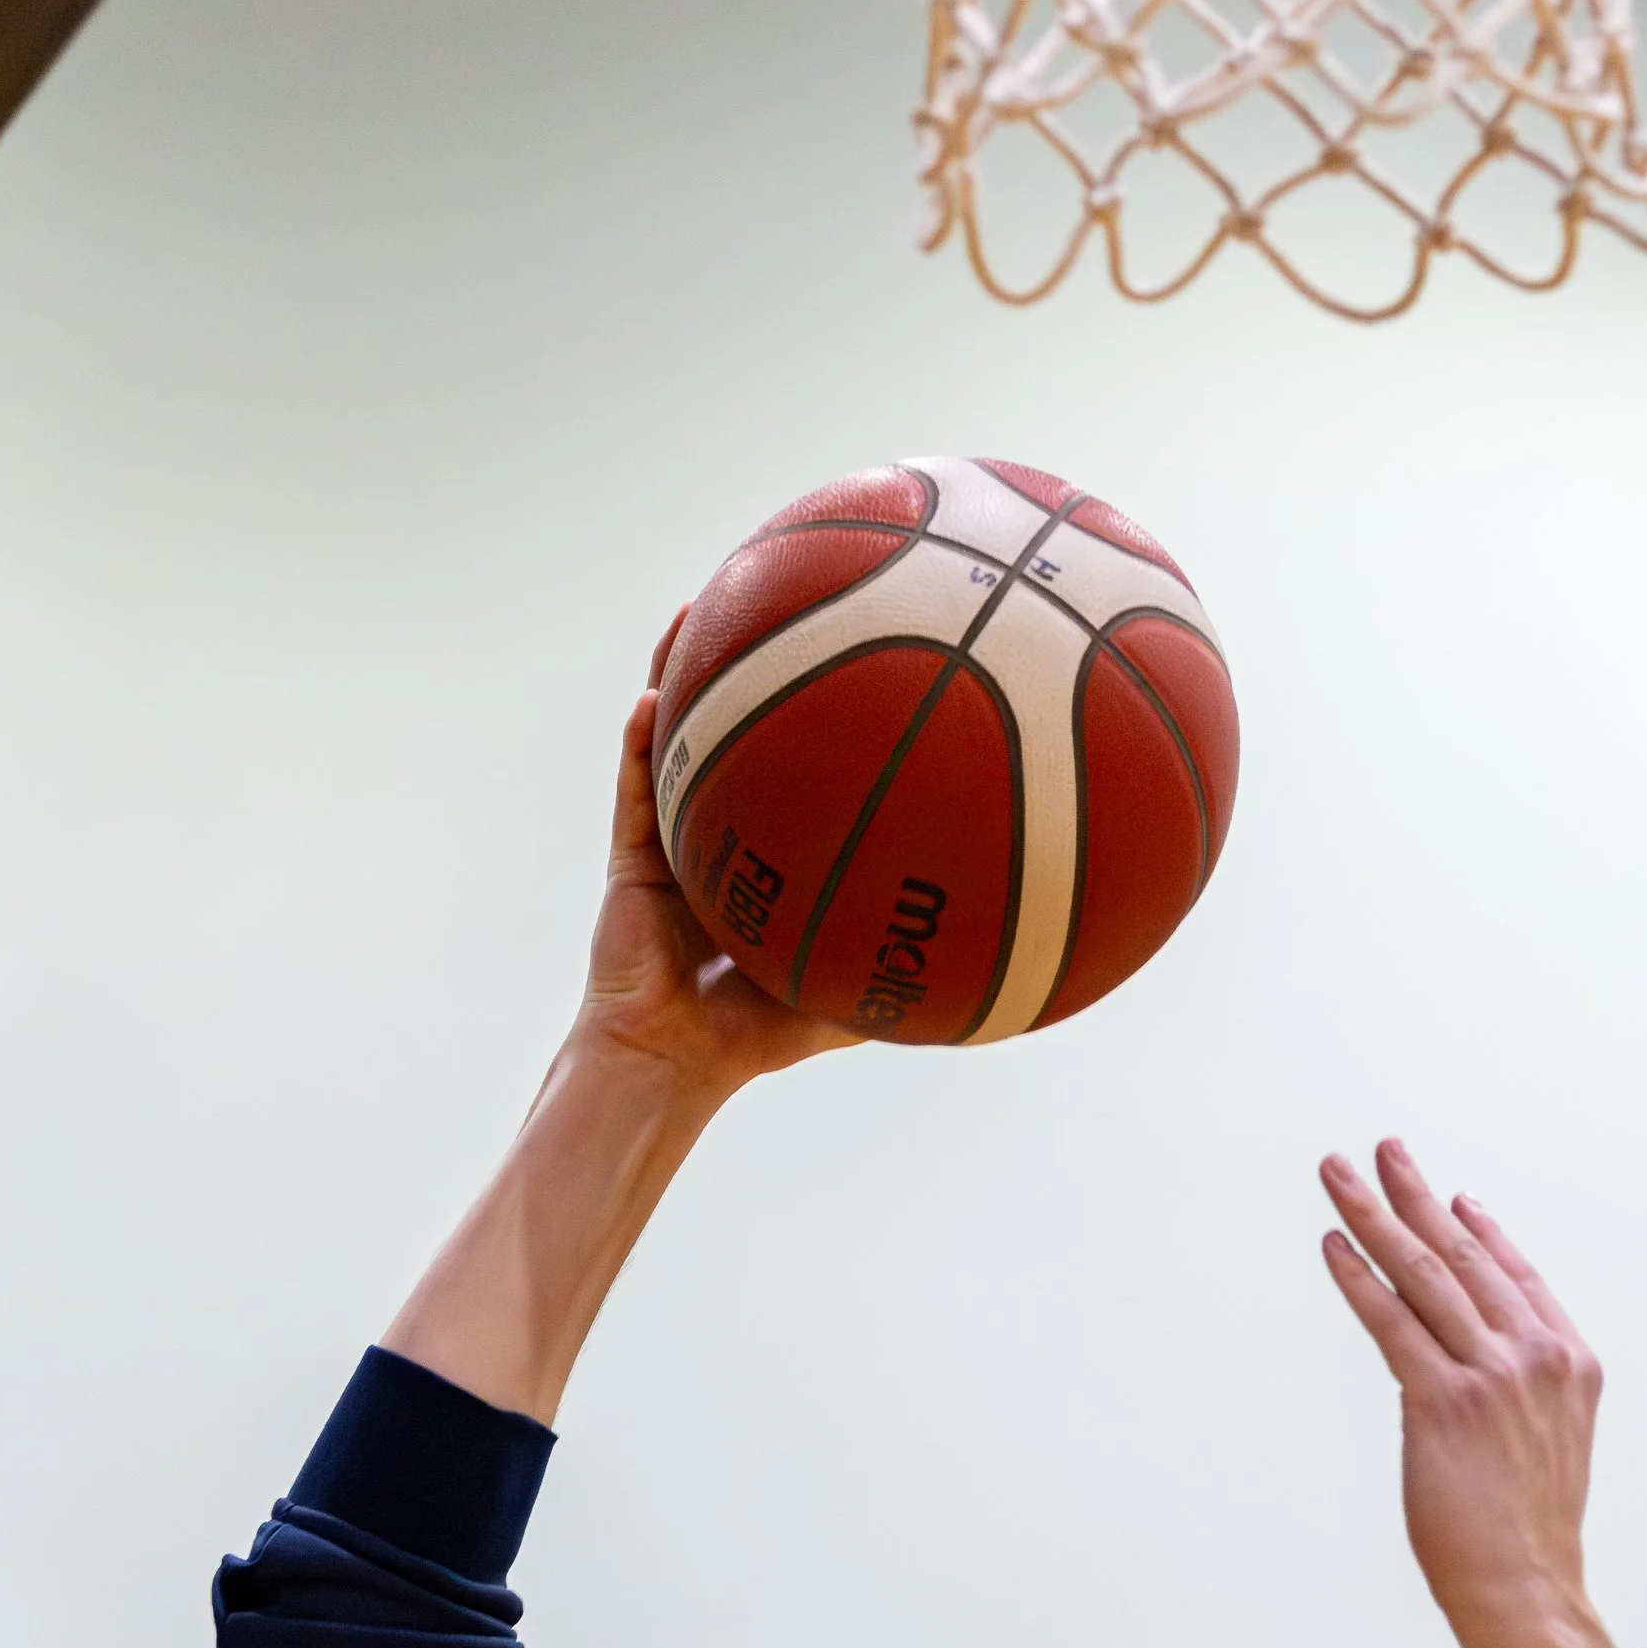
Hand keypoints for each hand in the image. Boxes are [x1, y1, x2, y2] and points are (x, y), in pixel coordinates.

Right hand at [381, 634, 854, 1426]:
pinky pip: (633, 786)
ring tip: (700, 606)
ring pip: (681, 733)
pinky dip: (640, 744)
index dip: (836, 703)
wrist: (674, 1061)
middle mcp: (730, 823)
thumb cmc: (759, 1035)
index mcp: (779, 845)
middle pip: (744, 721)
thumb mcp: (853, 995)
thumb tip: (1016, 965)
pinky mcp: (630, 852)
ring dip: (685, 668)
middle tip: (790, 586)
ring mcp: (675, 830)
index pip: (811, 762)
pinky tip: (652, 696)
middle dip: (760, 650)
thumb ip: (919, 971)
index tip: (874, 637)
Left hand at [1322, 1141, 1617, 1647]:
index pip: (1516, 1276)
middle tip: (1381, 1151)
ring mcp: (1491, 1375)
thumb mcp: (1549, 1443)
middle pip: (1463, 1257)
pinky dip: (1358, 1278)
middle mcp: (1536, 1356)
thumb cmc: (1526, 1531)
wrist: (1527, 1586)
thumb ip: (1520, 1390)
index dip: (1478, 1232)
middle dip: (1414, 1198)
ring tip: (1339, 1175)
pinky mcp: (1442, 1401)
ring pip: (1423, 1276)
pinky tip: (1334, 1245)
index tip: (1447, 1198)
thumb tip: (1470, 1361)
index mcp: (1570, 1361)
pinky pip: (1391, 1322)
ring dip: (1374, 1217)